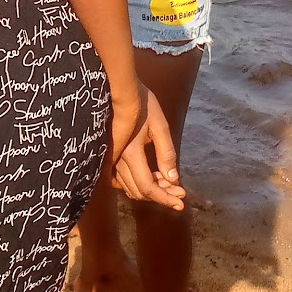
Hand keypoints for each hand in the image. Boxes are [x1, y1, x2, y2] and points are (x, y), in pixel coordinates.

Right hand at [109, 83, 185, 208]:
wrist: (120, 89)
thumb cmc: (142, 103)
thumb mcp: (160, 126)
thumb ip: (167, 154)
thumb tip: (173, 180)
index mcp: (130, 153)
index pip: (147, 187)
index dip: (165, 198)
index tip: (181, 202)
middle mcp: (117, 160)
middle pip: (139, 191)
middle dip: (161, 195)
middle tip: (179, 192)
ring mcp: (111, 159)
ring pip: (129, 187)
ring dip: (151, 189)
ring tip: (169, 183)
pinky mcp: (109, 156)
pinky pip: (121, 179)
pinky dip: (137, 183)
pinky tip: (152, 176)